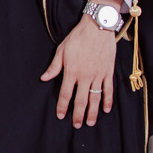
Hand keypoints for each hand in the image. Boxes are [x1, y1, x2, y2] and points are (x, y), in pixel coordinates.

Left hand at [41, 0, 120, 127]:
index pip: (65, 94)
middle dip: (78, 115)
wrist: (97, 27)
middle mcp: (85, 76)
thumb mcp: (62, 50)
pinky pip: (108, 90)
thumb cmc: (78, 37)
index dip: (62, 106)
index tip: (61, 115)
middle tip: (77, 125)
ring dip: (93, 112)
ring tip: (90, 123)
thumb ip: (54, 67)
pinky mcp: (108, 72)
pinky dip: (107, 101)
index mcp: (71, 71)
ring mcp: (98, 75)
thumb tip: (43, 78)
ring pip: (95, 98)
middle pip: (81, 100)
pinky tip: (106, 110)